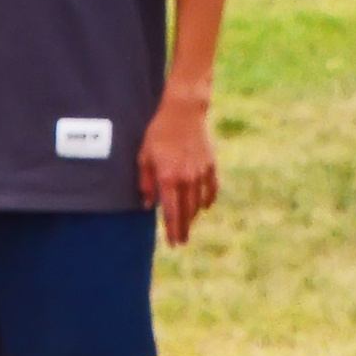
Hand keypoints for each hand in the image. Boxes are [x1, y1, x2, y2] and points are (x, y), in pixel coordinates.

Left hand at [137, 83, 217, 246]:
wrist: (184, 112)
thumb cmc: (159, 132)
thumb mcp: (144, 156)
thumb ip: (145, 183)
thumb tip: (149, 205)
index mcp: (168, 178)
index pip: (171, 213)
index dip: (172, 231)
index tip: (173, 244)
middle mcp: (186, 179)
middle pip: (187, 213)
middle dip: (183, 229)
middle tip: (181, 241)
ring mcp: (200, 172)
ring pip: (198, 203)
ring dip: (193, 216)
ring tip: (188, 225)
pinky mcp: (210, 165)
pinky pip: (211, 189)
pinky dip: (208, 200)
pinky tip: (205, 207)